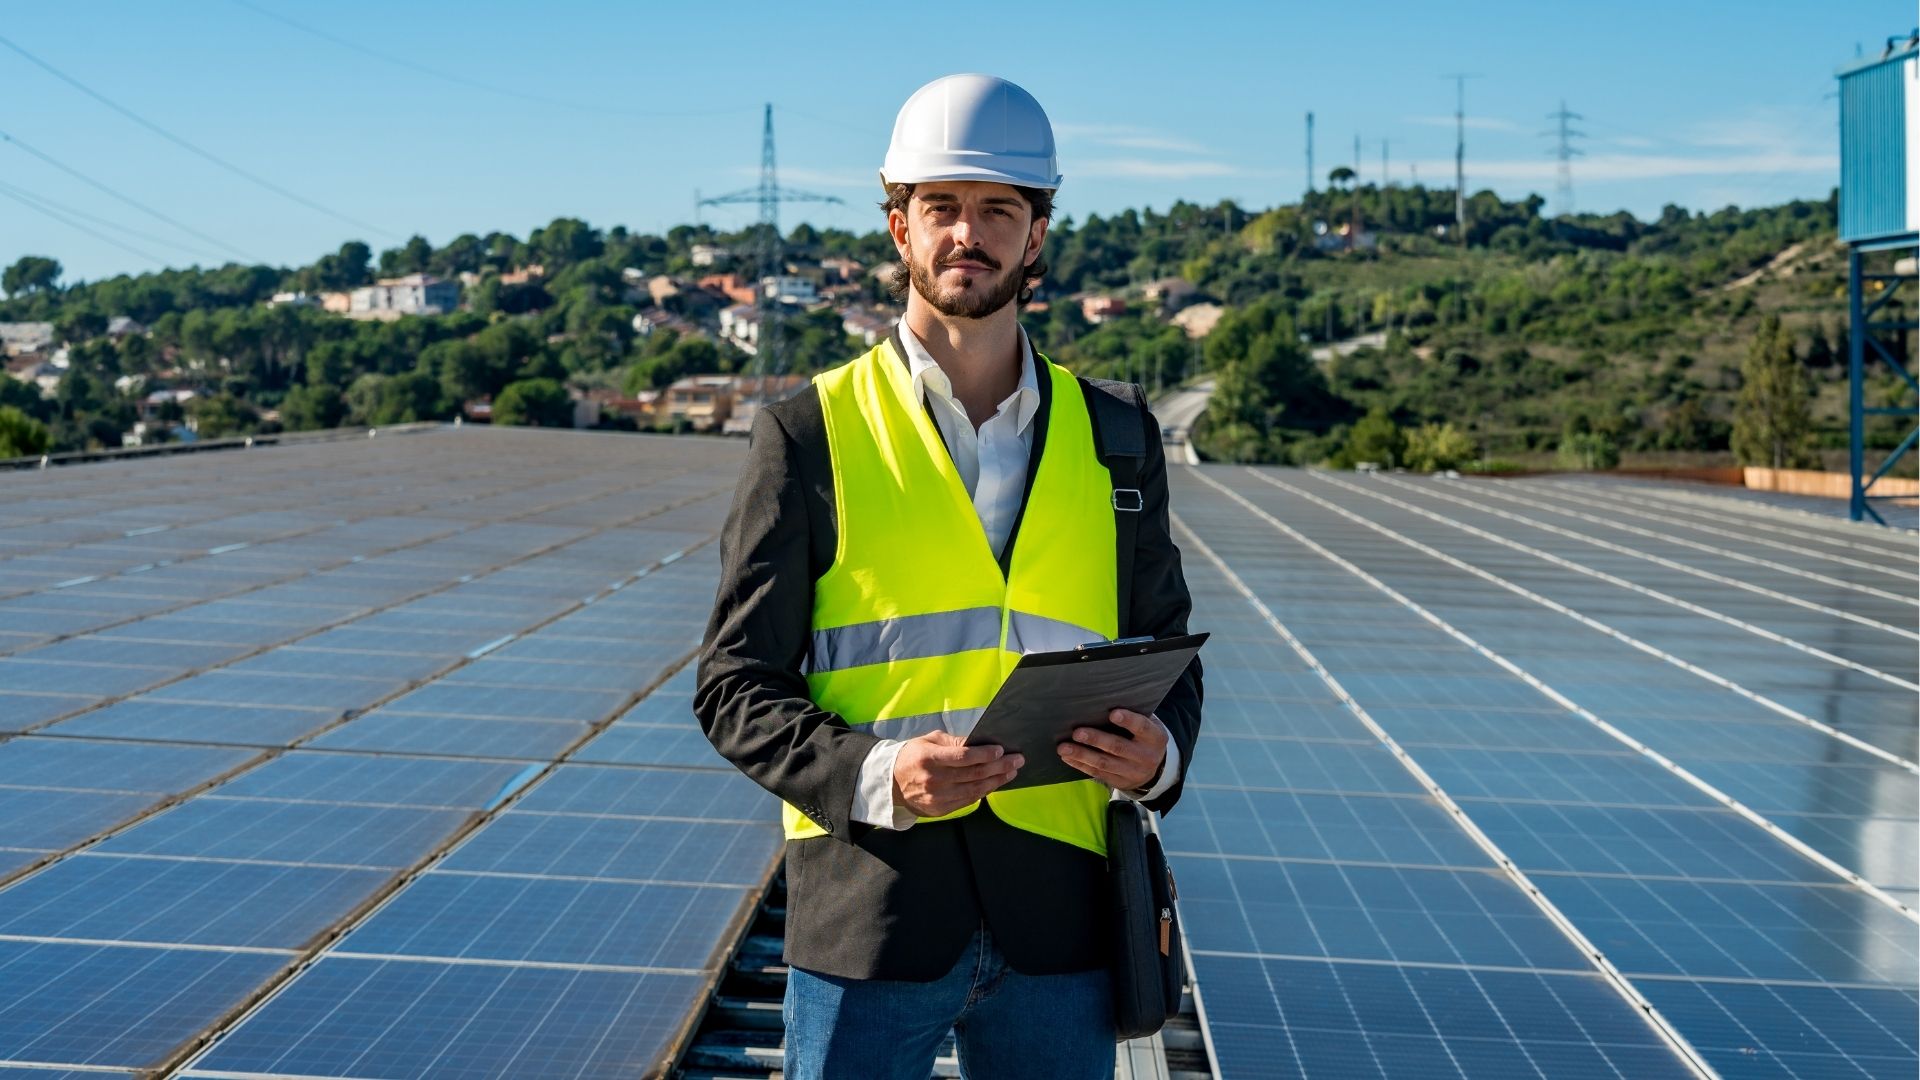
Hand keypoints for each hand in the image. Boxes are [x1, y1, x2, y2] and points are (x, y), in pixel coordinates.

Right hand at [893, 731, 1023, 817]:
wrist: (891, 783)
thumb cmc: (913, 756)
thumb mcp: (929, 741)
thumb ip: (953, 743)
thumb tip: (978, 743)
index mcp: (929, 758)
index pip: (963, 757)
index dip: (984, 754)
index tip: (1001, 750)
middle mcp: (934, 780)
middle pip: (974, 774)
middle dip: (999, 766)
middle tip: (1017, 760)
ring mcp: (938, 797)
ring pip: (974, 790)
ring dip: (996, 780)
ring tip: (1011, 772)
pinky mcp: (941, 809)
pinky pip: (968, 801)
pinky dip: (984, 791)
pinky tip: (994, 783)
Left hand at [1058, 709, 1166, 791]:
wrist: (1156, 768)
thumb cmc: (1145, 736)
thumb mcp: (1149, 724)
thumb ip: (1134, 714)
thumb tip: (1104, 701)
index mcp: (1155, 737)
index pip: (1142, 727)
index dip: (1128, 721)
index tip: (1113, 713)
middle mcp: (1145, 756)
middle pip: (1118, 747)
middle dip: (1096, 739)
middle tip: (1077, 732)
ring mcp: (1132, 771)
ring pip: (1104, 763)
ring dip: (1082, 755)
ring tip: (1064, 748)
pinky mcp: (1120, 782)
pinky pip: (1098, 773)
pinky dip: (1081, 765)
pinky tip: (1068, 757)